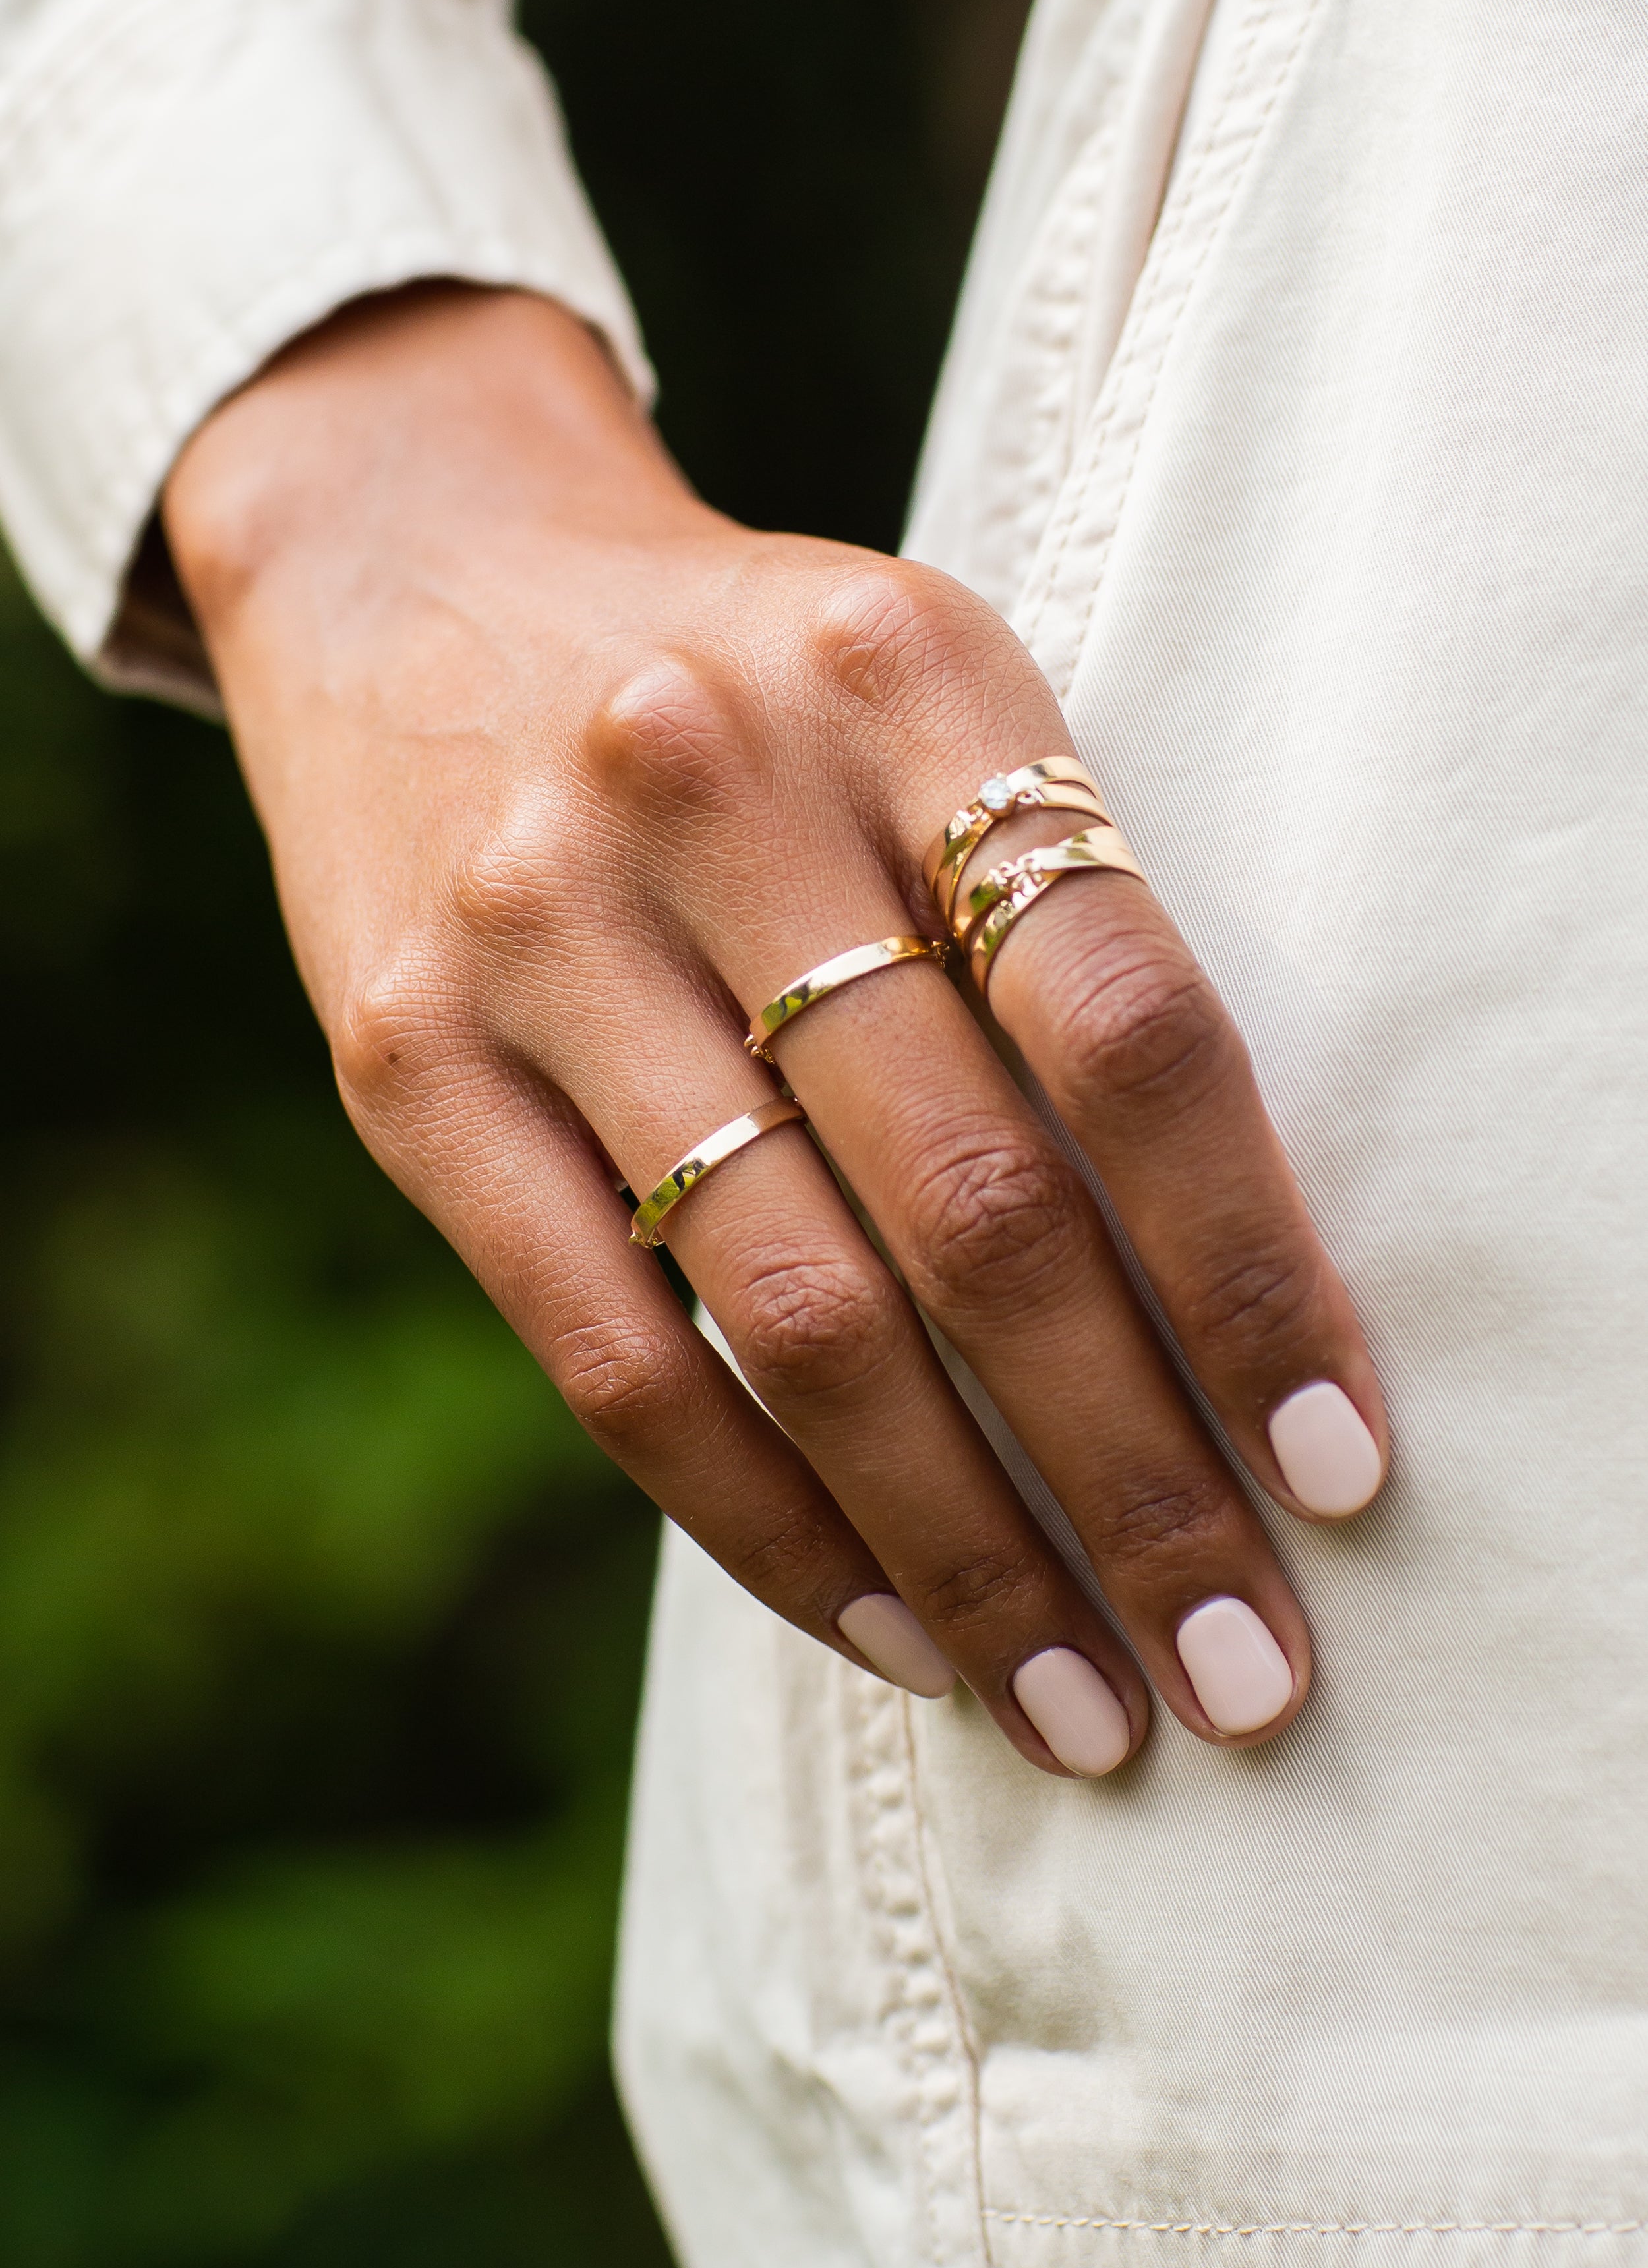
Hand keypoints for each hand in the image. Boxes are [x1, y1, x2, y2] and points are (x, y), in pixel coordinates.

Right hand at [164, 283, 1386, 1778]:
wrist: (411, 565)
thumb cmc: (742, 688)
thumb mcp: (918, 710)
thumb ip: (1052, 927)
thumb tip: (1220, 1300)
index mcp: (902, 678)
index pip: (1128, 1024)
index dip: (1248, 1268)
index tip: (1341, 1466)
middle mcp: (710, 790)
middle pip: (976, 1202)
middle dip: (1132, 1471)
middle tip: (1245, 1662)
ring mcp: (535, 930)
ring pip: (796, 1313)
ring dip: (964, 1545)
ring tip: (1085, 1702)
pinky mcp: (401, 1061)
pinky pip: (612, 1356)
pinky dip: (767, 1522)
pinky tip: (887, 1626)